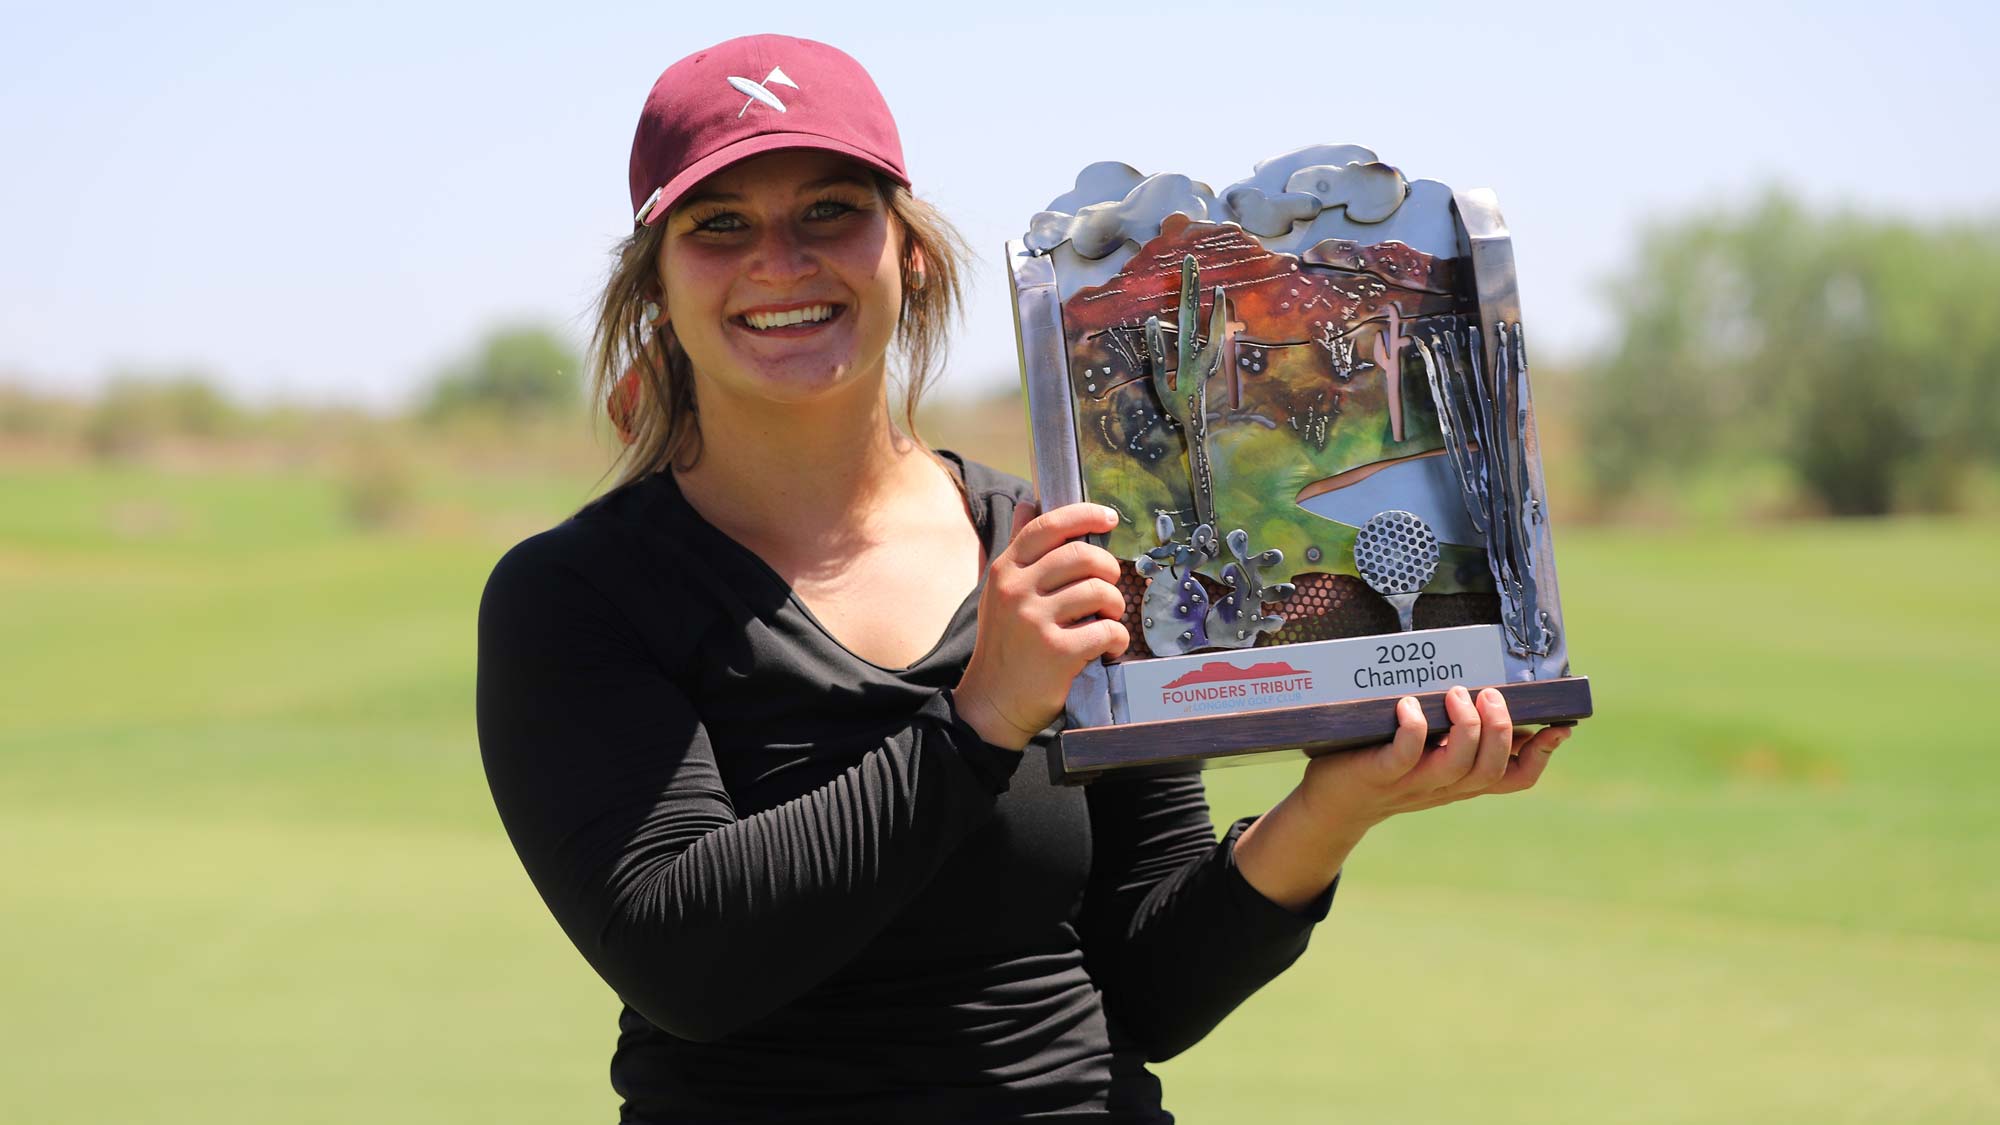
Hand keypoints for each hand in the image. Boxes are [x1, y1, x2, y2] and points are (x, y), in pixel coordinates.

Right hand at [955, 500, 1128, 749]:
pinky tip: (1108, 647)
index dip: (1085, 515)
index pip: (1048, 526)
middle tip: (1109, 586)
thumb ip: (1019, 550)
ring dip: (1115, 607)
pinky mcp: (1057, 652)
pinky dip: (1117, 639)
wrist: (993, 702)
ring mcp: (1035, 621)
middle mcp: (1016, 591)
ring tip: (1107, 619)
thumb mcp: (999, 592)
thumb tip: (1029, 502)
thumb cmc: (1005, 645)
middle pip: (1082, 556)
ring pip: (1100, 592)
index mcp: (1005, 571)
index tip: (1110, 518)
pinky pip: (1107, 630)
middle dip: (1108, 569)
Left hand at [1233, 685, 1571, 910]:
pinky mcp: (1379, 773)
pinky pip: (1404, 755)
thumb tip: (1506, 708)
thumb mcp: (1432, 754)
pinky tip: (1410, 706)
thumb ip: (1466, 738)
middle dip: (1500, 730)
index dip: (1542, 756)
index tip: (1558, 726)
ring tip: (1457, 694)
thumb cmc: (1387, 765)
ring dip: (1466, 728)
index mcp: (1464, 780)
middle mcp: (1445, 786)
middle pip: (1492, 770)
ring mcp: (1413, 782)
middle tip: (1488, 694)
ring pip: (1458, 766)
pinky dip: (1413, 729)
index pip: (1516, 778)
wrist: (1334, 802)